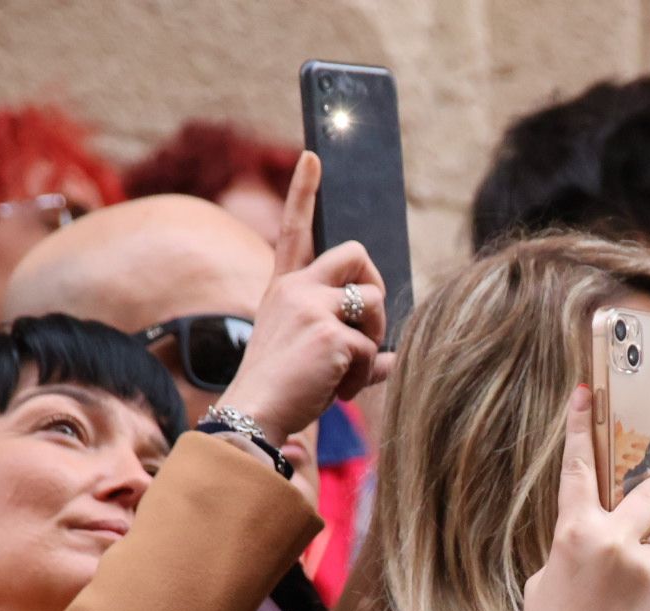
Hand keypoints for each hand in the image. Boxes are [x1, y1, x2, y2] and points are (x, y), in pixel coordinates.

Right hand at [218, 151, 392, 444]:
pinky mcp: (329, 332)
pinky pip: (373, 349)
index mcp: (284, 290)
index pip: (294, 232)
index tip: (313, 155)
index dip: (303, 192)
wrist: (255, 416)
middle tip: (367, 331)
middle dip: (376, 289)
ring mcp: (311, 306)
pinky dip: (365, 377)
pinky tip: (338, 392)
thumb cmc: (283, 393)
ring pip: (375, 304)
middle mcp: (295, 289)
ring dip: (373, 343)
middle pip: (358, 254)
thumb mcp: (315, 360)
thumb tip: (394, 360)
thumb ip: (353, 350)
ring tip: (346, 374)